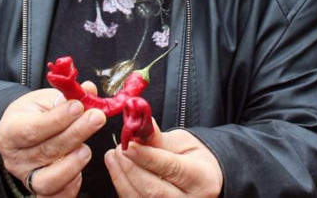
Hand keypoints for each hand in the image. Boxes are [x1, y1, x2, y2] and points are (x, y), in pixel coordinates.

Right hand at [0, 84, 105, 196]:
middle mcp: (15, 158)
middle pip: (45, 151)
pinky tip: (81, 168)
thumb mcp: (44, 99)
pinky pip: (56, 196)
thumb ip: (66, 96)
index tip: (78, 106)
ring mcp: (27, 177)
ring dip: (73, 163)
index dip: (56, 119)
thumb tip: (89, 90)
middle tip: (96, 118)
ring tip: (87, 147)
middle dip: (75, 134)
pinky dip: (71, 186)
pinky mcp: (40, 190)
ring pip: (49, 180)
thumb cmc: (34, 114)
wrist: (23, 132)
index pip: (31, 129)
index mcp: (9, 132)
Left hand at [104, 124, 222, 196]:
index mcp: (202, 179)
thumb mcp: (182, 142)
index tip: (129, 145)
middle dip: (130, 168)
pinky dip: (121, 185)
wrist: (202, 179)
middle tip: (119, 148)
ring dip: (121, 177)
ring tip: (114, 155)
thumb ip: (158, 138)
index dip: (147, 157)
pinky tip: (116, 169)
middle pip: (153, 190)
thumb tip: (138, 126)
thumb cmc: (193, 158)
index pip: (172, 169)